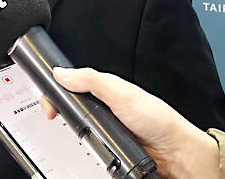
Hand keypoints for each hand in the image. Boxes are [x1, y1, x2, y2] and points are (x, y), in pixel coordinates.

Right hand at [40, 67, 218, 178]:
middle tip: (53, 116)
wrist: (175, 153)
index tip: (49, 102)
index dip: (57, 90)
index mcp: (105, 89)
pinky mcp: (108, 148)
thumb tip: (62, 72)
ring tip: (68, 130)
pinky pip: (87, 148)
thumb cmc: (157, 119)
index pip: (73, 84)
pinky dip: (83, 148)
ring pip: (76, 128)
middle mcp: (104, 107)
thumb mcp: (121, 93)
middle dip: (59, 110)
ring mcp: (105, 129)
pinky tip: (84, 146)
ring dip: (71, 130)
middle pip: (71, 106)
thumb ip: (92, 80)